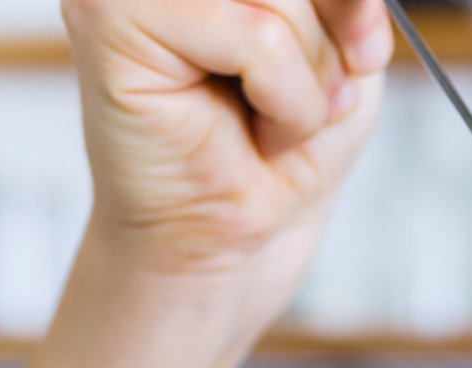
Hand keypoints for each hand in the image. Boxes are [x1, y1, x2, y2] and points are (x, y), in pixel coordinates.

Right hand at [63, 0, 391, 312]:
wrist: (234, 240)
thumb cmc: (277, 151)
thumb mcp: (342, 58)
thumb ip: (345, 5)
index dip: (343, 4)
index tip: (362, 49)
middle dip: (325, 43)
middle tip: (302, 102)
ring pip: (277, 1)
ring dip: (307, 79)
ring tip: (271, 120)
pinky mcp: (109, 18)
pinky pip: (254, 36)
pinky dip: (284, 97)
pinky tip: (254, 129)